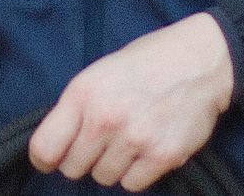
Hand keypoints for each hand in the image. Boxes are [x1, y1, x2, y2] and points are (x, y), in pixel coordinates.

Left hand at [29, 12, 233, 190]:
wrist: (199, 60)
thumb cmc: (145, 63)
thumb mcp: (99, 73)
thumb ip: (75, 108)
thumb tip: (54, 146)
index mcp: (83, 93)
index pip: (44, 148)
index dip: (44, 159)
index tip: (52, 159)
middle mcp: (105, 118)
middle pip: (73, 169)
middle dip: (83, 158)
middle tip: (102, 141)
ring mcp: (134, 139)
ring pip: (103, 178)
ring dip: (112, 164)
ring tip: (128, 138)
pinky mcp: (162, 156)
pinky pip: (133, 184)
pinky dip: (137, 172)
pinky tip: (145, 147)